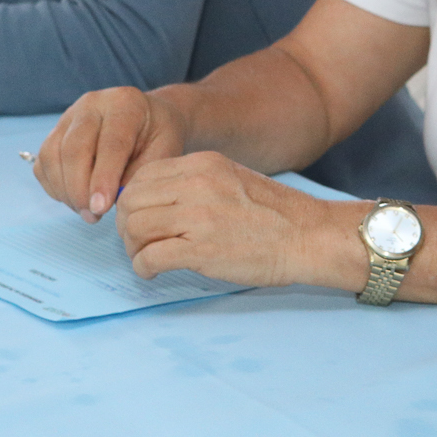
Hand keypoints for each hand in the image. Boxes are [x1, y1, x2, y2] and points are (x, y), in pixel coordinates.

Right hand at [33, 85, 188, 222]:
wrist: (149, 117)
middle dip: (80, 190)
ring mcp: (69, 116)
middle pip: (74, 149)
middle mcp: (91, 104)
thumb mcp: (165, 150)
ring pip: (52, 156)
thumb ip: (139, 174)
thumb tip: (110, 201)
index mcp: (124, 103)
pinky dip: (54, 186)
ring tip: (87, 211)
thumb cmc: (159, 135)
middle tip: (93, 216)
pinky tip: (75, 199)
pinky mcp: (55, 132)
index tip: (101, 208)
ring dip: (65, 191)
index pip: (110, 143)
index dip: (103, 179)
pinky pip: (43, 163)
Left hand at [115, 152, 358, 288]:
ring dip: (133, 248)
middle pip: (131, 201)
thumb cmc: (275, 215)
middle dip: (127, 226)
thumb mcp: (231, 180)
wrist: (309, 236)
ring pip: (134, 228)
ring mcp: (198, 216)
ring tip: (148, 258)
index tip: (141, 219)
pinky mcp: (201, 250)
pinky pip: (149, 257)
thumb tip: (156, 203)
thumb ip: (194, 185)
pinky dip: (143, 268)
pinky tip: (154, 272)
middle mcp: (196, 183)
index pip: (142, 176)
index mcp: (202, 164)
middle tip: (139, 243)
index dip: (132, 201)